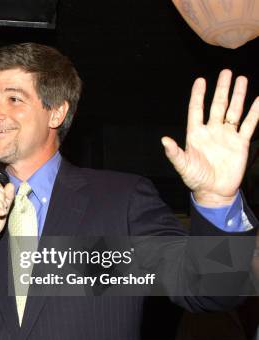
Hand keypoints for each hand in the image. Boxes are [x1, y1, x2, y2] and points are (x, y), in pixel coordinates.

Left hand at [162, 69, 257, 206]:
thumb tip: (164, 140)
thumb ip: (174, 153)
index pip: (196, 109)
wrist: (214, 191)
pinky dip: (255, 113)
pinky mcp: (240, 143)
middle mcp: (212, 131)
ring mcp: (227, 135)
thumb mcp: (183, 166)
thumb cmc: (196, 179)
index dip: (198, 95)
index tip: (200, 80)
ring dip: (238, 96)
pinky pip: (249, 124)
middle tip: (226, 72)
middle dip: (222, 89)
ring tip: (241, 79)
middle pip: (217, 105)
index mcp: (196, 134)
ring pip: (233, 111)